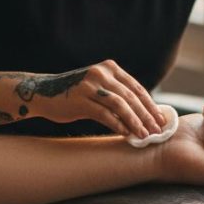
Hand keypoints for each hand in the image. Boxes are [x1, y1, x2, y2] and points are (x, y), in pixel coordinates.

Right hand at [32, 60, 165, 137]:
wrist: (43, 93)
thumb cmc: (75, 94)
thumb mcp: (98, 86)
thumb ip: (117, 93)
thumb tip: (144, 114)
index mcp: (109, 68)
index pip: (136, 88)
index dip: (150, 105)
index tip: (161, 120)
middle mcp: (101, 74)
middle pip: (131, 97)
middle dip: (146, 116)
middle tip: (157, 131)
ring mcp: (90, 86)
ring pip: (120, 105)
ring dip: (135, 122)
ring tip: (144, 135)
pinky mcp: (80, 100)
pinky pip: (104, 114)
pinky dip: (117, 125)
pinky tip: (126, 134)